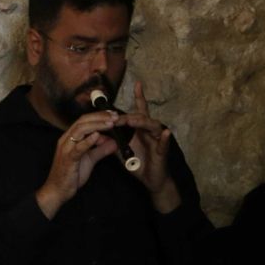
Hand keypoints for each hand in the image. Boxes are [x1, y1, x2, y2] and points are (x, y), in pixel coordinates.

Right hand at [37, 108, 122, 216]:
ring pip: (80, 130)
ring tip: (110, 124)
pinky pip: (78, 148)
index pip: (84, 120)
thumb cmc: (71, 175)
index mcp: (70, 138)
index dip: (99, 116)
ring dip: (97, 125)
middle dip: (100, 117)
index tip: (113, 115)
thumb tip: (114, 143)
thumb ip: (101, 150)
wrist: (57, 191)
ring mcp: (66, 149)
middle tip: (115, 116)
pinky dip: (88, 141)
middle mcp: (66, 140)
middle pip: (82, 121)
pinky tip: (98, 136)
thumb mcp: (90, 159)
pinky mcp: (67, 159)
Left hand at [120, 81, 178, 211]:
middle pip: (142, 117)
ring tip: (133, 121)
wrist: (150, 180)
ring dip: (142, 123)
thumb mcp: (123, 151)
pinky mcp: (163, 151)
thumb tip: (100, 133)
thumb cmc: (138, 164)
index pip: (139, 111)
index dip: (139, 97)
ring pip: (153, 126)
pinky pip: (164, 143)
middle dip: (129, 116)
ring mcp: (158, 140)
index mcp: (141, 130)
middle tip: (117, 118)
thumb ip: (113, 141)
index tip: (137, 83)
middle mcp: (150, 131)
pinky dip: (165, 138)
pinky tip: (165, 133)